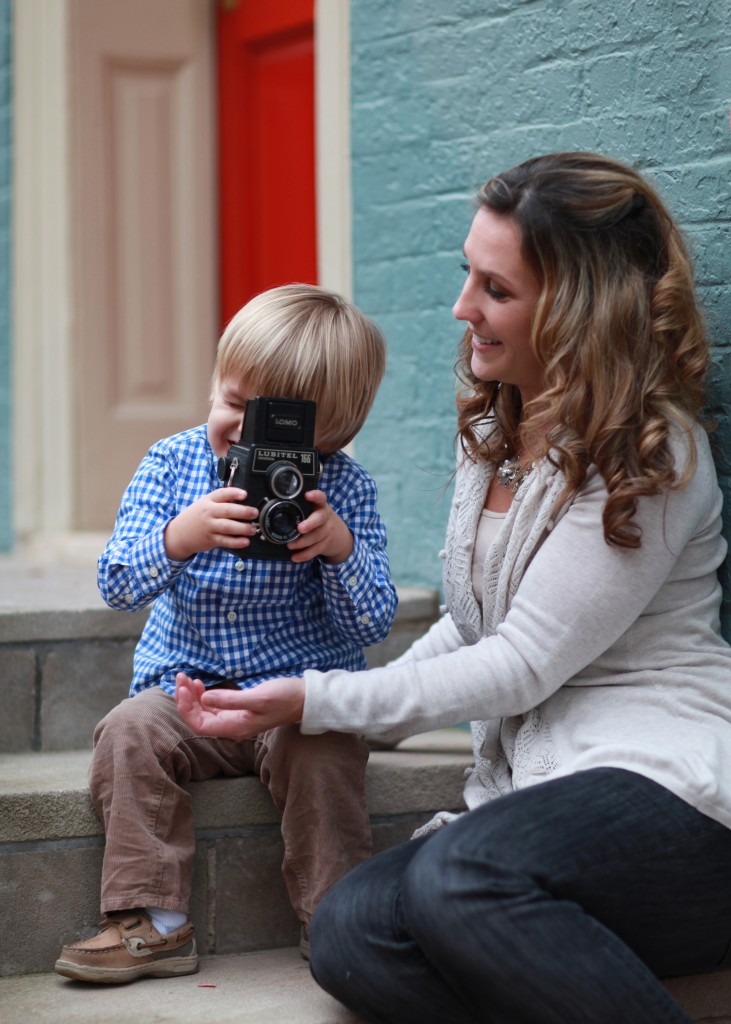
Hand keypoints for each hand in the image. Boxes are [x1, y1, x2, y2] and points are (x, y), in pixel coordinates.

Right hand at [164, 488, 258, 559]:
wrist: (179, 533)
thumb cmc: (196, 517)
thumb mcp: (204, 503)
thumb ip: (221, 501)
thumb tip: (242, 499)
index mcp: (208, 501)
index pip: (222, 494)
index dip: (234, 493)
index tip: (245, 495)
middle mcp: (208, 512)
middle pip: (227, 510)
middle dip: (243, 512)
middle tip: (254, 513)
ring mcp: (209, 526)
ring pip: (227, 527)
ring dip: (242, 528)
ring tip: (252, 529)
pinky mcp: (210, 539)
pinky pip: (225, 541)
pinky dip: (236, 542)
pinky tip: (245, 541)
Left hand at [174, 672, 305, 740]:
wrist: (304, 700)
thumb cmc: (284, 698)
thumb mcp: (258, 697)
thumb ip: (231, 700)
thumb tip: (204, 698)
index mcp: (234, 728)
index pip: (199, 725)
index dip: (186, 708)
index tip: (182, 688)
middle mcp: (231, 727)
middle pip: (198, 718)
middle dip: (185, 699)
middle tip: (180, 677)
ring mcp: (234, 720)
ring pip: (204, 712)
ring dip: (192, 696)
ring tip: (186, 678)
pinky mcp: (238, 711)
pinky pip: (213, 707)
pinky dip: (203, 696)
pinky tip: (200, 685)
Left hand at [287, 490, 353, 563]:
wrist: (342, 537)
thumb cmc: (322, 521)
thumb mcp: (317, 511)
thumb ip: (304, 508)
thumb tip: (278, 504)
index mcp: (321, 506)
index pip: (321, 498)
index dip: (315, 496)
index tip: (307, 495)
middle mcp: (326, 518)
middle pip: (320, 519)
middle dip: (310, 524)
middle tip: (300, 528)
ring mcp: (328, 531)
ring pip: (316, 537)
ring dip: (302, 542)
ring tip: (290, 545)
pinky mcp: (326, 544)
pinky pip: (315, 550)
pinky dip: (305, 555)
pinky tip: (296, 557)